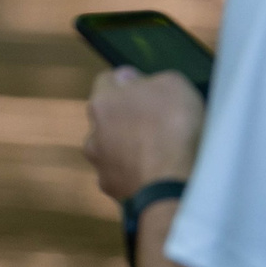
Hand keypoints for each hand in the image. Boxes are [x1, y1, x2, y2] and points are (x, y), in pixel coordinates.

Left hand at [85, 67, 204, 201]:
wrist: (170, 183)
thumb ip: (149, 79)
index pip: (108, 81)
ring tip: (160, 153)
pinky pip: (122, 175)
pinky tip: (157, 174)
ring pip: (112, 149)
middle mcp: (92, 132)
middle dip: (129, 118)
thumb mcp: (173, 85)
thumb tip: (130, 79)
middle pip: (109, 118)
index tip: (149, 89)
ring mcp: (99, 163)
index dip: (130, 82)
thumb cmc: (173, 127)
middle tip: (160, 124)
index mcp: (102, 102)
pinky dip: (136, 173)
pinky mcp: (111, 188)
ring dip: (130, 148)